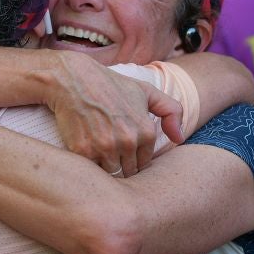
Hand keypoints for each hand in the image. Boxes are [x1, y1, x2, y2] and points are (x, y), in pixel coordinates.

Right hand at [43, 52, 183, 176]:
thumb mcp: (146, 91)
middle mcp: (128, 141)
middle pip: (129, 172)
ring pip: (111, 174)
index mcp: (146, 131)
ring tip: (99, 155)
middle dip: (122, 166)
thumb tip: (180, 138)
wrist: (73, 78)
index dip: (134, 160)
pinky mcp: (83, 151)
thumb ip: (171, 111)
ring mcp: (105, 147)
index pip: (144, 164)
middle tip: (110, 155)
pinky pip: (91, 170)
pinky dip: (89, 166)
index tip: (124, 153)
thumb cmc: (110, 85)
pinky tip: (86, 152)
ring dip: (106, 169)